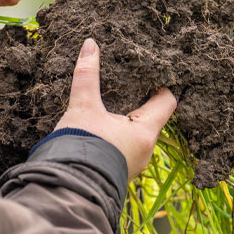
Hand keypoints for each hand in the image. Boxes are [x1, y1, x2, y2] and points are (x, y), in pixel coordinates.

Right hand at [55, 38, 177, 180]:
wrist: (66, 189)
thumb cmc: (81, 147)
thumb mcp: (83, 107)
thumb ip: (87, 75)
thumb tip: (91, 45)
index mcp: (146, 132)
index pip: (167, 101)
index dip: (161, 85)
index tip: (148, 73)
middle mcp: (146, 151)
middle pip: (151, 118)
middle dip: (140, 102)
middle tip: (126, 84)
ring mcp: (134, 165)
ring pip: (137, 135)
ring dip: (127, 121)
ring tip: (110, 106)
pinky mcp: (119, 173)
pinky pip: (125, 149)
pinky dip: (118, 136)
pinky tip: (100, 130)